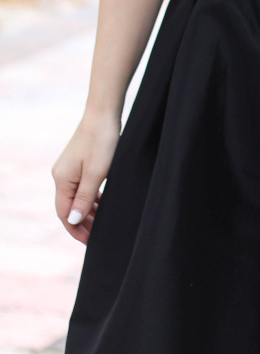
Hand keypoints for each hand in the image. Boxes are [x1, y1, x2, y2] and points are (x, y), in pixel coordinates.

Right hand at [52, 110, 120, 243]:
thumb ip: (84, 199)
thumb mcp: (96, 173)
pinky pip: (82, 186)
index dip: (77, 230)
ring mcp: (69, 168)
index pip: (64, 214)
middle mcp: (61, 175)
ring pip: (76, 197)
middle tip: (98, 234)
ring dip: (87, 210)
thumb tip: (73, 221)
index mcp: (62, 180)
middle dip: (82, 222)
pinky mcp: (79, 162)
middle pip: (69, 207)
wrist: (104, 112)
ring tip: (101, 222)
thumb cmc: (102, 141)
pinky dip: (90, 197)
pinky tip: (101, 202)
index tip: (91, 241)